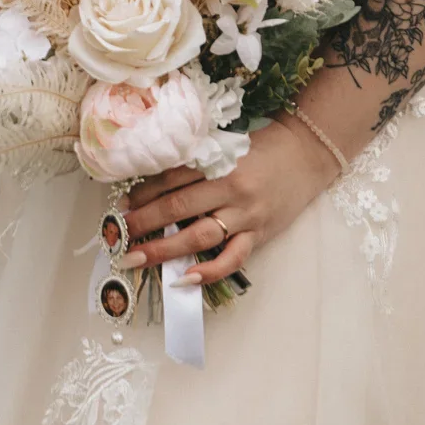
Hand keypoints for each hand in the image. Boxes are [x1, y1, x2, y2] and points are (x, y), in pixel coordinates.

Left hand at [121, 116, 337, 287]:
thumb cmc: (263, 146)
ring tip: (138, 258)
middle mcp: (229, 187)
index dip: (143, 193)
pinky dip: (209, 271)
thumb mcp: (226, 145)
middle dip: (144, 223)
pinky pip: (233, 258)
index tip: (121, 205)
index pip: (171, 178)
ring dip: (165, 249)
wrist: (306, 153)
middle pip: (178, 206)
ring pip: (199, 234)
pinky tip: (186, 279)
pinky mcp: (260, 234)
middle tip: (118, 236)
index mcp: (217, 160)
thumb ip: (197, 164)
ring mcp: (245, 213)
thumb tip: (157, 186)